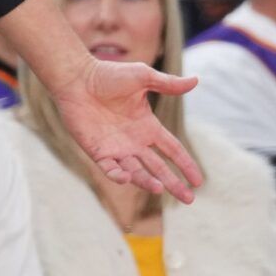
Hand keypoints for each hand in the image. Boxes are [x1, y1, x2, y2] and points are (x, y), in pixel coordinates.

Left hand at [53, 56, 203, 200]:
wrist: (77, 78)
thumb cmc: (108, 75)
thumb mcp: (143, 77)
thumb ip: (168, 84)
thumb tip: (196, 80)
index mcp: (148, 126)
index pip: (173, 150)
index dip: (186, 164)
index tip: (199, 181)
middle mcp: (134, 141)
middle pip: (159, 167)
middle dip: (173, 183)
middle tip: (188, 199)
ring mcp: (116, 148)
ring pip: (136, 171)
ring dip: (147, 181)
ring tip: (159, 188)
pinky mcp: (97, 151)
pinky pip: (110, 169)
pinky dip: (118, 176)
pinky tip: (127, 177)